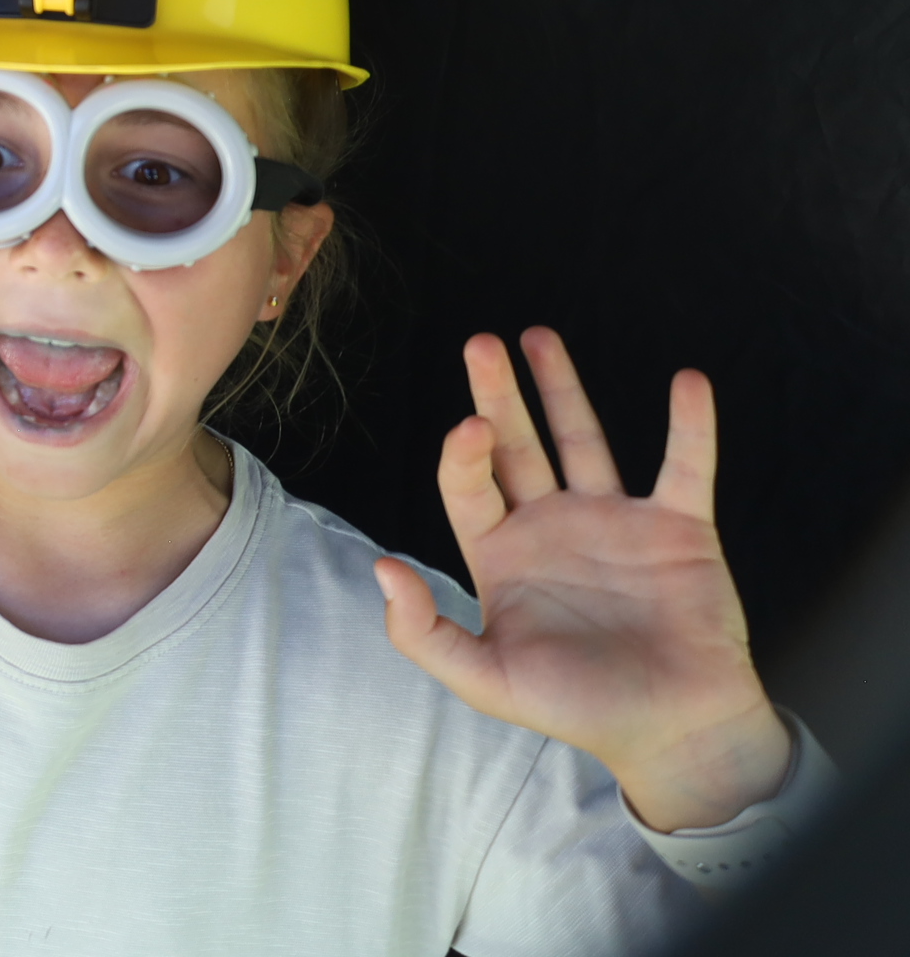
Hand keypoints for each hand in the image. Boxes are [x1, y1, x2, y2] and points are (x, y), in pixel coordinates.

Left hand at [375, 328, 791, 832]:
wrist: (674, 734)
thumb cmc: (579, 710)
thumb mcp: (486, 682)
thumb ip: (423, 634)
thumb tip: (380, 567)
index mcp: (502, 555)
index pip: (469, 485)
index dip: (463, 452)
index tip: (470, 427)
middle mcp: (552, 527)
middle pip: (516, 445)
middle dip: (498, 395)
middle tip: (481, 343)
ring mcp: (615, 522)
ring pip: (584, 440)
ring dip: (563, 389)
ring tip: (538, 337)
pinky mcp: (679, 529)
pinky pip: (686, 466)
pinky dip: (691, 425)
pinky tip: (689, 382)